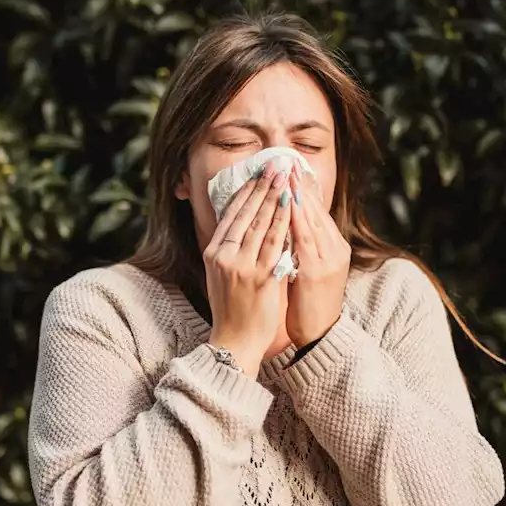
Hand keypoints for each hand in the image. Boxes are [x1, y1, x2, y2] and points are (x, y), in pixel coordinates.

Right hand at [204, 164, 292, 376]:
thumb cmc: (232, 308)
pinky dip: (283, 221)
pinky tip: (291, 205)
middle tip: (275, 165)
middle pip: (245, 213)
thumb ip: (231, 249)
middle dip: (262, 186)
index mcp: (213, 253)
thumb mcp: (222, 274)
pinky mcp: (259, 276)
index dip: (246, 191)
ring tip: (285, 176)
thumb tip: (242, 223)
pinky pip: (274, 243)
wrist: (235, 340)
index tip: (257, 172)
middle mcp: (224, 255)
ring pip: (260, 223)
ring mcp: (241, 265)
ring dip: (274, 196)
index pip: (230, 214)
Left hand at [286, 168, 350, 346]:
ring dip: (299, 196)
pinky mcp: (318, 271)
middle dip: (301, 185)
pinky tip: (288, 205)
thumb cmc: (310, 304)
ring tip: (287, 174)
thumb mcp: (308, 269)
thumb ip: (302, 246)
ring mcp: (328, 259)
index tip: (292, 167)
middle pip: (317, 210)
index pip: (318, 211)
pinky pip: (306, 239)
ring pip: (312, 220)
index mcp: (333, 247)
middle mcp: (335, 249)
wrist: (320, 336)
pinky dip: (297, 220)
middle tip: (287, 161)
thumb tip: (286, 223)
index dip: (305, 188)